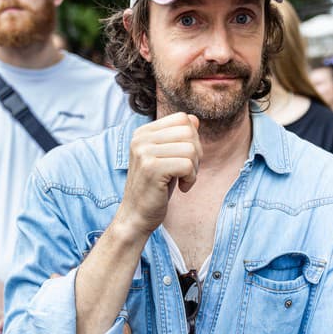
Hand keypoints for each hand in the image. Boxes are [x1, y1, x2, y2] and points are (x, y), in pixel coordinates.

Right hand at [114, 113, 201, 237]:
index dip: (192, 139)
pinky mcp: (152, 168)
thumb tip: (194, 119)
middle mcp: (140, 138)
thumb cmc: (154, 187)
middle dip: (196, 154)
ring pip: (191, 149)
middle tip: (186, 172)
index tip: (183, 159)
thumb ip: (178, 137)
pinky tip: (181, 188)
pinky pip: (187, 165)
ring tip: (183, 180)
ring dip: (194, 169)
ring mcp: (144, 152)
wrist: (136, 215)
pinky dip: (191, 179)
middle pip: (189, 132)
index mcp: (143, 132)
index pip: (182, 118)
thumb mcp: (167, 158)